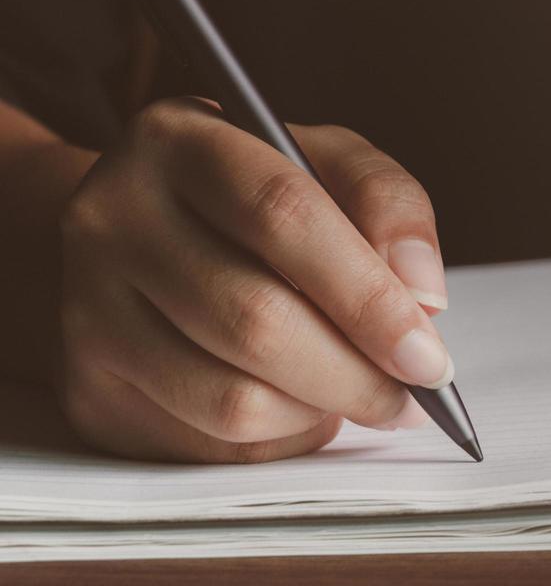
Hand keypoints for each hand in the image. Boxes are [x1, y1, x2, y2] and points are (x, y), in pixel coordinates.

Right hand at [56, 97, 453, 462]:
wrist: (135, 231)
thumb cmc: (253, 195)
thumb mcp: (325, 162)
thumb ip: (388, 204)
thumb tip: (424, 297)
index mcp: (177, 141)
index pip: (281, 215)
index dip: (366, 294)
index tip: (429, 354)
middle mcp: (112, 219)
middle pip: (255, 320)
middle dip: (357, 373)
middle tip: (414, 395)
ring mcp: (87, 309)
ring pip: (230, 399)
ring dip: (322, 411)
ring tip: (364, 393)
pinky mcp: (88, 387)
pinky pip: (208, 444)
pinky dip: (281, 439)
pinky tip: (305, 407)